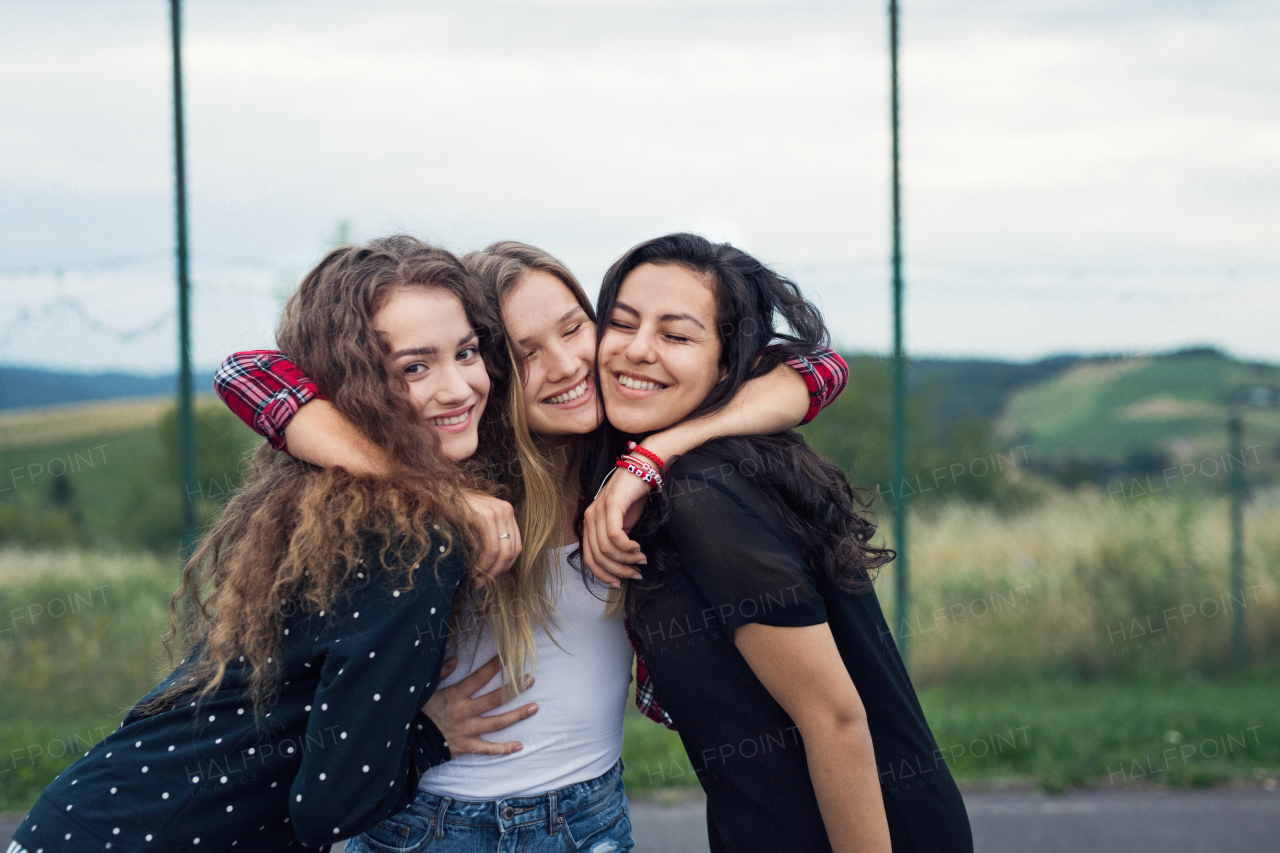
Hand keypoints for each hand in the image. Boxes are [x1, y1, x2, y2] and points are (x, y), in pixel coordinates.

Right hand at [422, 655, 537, 756]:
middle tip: (531, 679)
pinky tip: (519, 746)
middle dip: (514, 688)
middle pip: (495, 698)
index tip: (508, 656)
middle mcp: (465, 712)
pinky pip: (488, 749)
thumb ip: (441, 673)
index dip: (495, 666)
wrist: (410, 742)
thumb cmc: (418, 713)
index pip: (479, 677)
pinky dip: (504, 749)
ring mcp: (468, 730)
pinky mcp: (467, 746)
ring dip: (517, 715)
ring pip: (497, 723)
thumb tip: (456, 659)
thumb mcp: (426, 690)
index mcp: (455, 695)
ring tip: (534, 707)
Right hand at [460, 491, 521, 587]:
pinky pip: (489, 548)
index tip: (493, 575)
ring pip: (501, 552)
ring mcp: (496, 513)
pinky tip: (473, 571)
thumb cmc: (455, 508)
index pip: (516, 545)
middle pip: (511, 550)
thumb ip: (490, 533)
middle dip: (498, 571)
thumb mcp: (478, 518)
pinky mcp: (483, 518)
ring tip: (477, 580)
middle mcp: (505, 510)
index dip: (506, 565)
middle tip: (483, 583)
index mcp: (507, 511)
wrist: (439, 491)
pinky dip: (483, 564)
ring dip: (489, 571)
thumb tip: (495, 563)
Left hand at [581, 469, 648, 586]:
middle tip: (635, 574)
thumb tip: (622, 564)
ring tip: (640, 560)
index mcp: (589, 524)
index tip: (619, 583)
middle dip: (617, 570)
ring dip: (626, 560)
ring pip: (606, 548)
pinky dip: (626, 547)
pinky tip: (637, 548)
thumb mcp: (624, 523)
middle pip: (597, 556)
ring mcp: (598, 510)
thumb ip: (617, 541)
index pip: (588, 558)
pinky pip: (614, 535)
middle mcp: (589, 518)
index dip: (603, 574)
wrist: (644, 468)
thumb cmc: (635, 495)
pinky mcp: (611, 505)